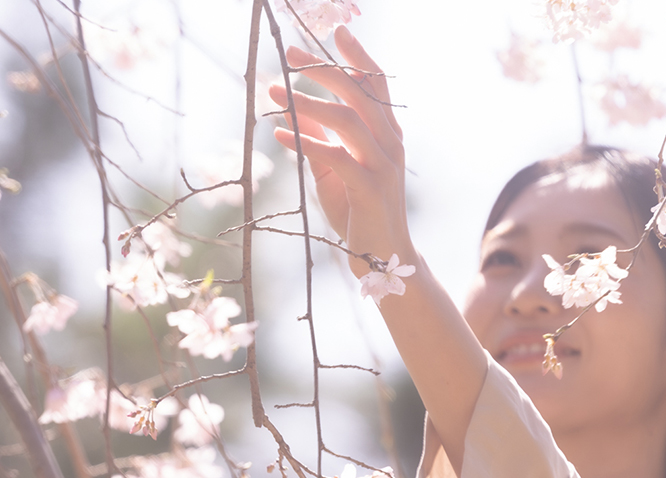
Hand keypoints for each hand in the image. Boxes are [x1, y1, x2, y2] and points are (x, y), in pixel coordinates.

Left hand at [270, 27, 408, 272]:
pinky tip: (279, 136)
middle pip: (360, 93)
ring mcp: (384, 165)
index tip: (338, 32)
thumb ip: (319, 138)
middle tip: (291, 54)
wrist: (381, 258)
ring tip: (275, 92)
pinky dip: (306, 143)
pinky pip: (336, 156)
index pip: (377, 85)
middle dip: (324, 69)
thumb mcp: (333, 169)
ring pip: (348, 119)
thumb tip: (292, 110)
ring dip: (308, 103)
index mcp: (388, 134)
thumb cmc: (356, 211)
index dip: (358, 58)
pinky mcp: (370, 188)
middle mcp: (391, 143)